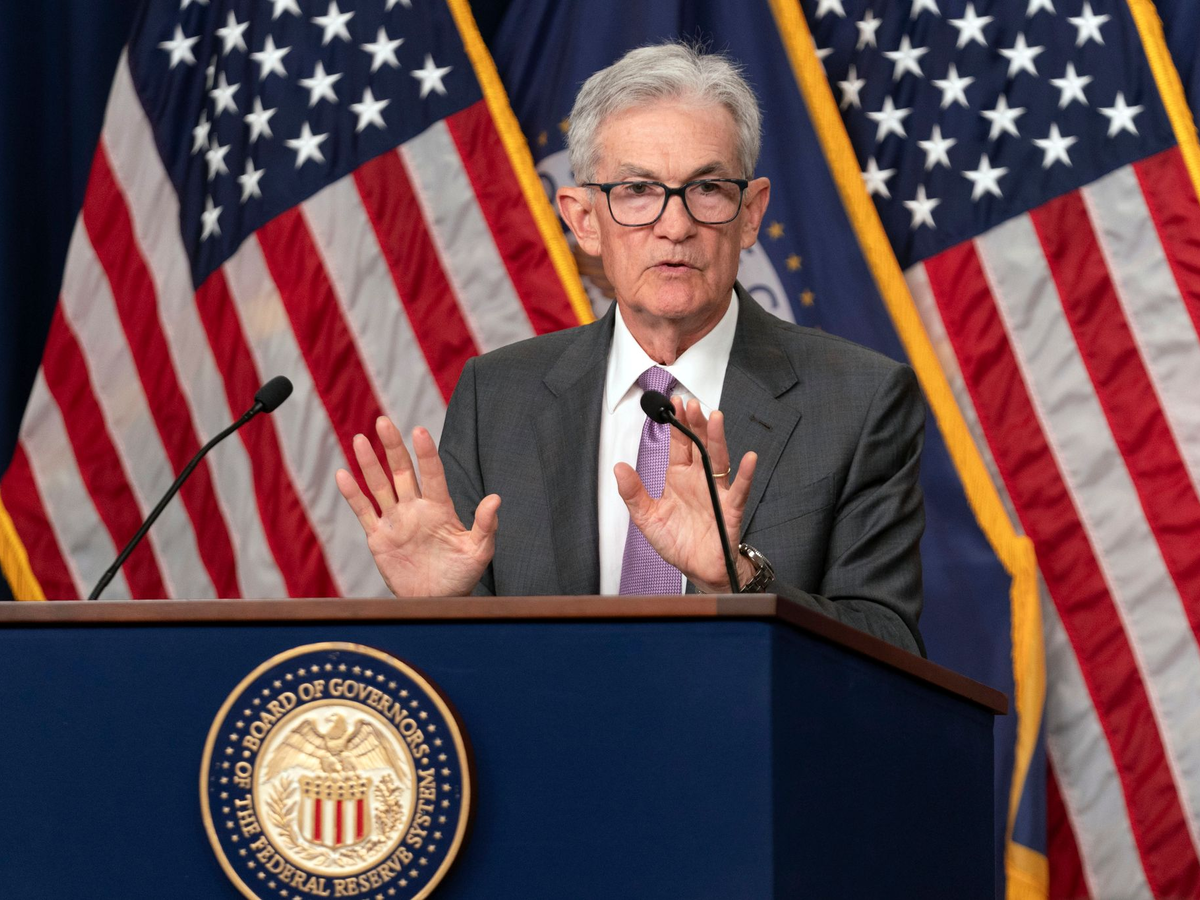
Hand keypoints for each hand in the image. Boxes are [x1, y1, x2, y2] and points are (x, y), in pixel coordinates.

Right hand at [335, 417, 499, 597]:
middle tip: (384, 421)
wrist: (437, 601)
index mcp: (440, 507)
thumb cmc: (461, 574)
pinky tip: (342, 474)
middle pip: (401, 471)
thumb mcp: (479, 551)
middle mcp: (416, 508)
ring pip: (379, 486)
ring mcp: (396, 521)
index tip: (420, 431)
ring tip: (360, 439)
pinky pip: (364, 512)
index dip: (426, 453)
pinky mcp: (379, 537)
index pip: (432, 474)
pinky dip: (352, 495)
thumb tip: (496, 499)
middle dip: (393, 446)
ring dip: (369, 463)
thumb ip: (485, 525)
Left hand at [615, 398, 756, 592]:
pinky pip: (739, 490)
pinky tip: (748, 458)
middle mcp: (699, 480)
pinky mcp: (729, 510)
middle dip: (696, 424)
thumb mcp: (647, 517)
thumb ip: (633, 493)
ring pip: (718, 460)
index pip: (679, 445)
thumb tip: (619, 468)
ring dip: (717, 439)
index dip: (677, 425)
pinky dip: (746, 474)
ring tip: (714, 418)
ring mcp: (716, 492)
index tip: (673, 404)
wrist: (697, 569)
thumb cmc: (677, 542)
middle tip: (691, 404)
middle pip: (699, 445)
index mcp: (679, 478)